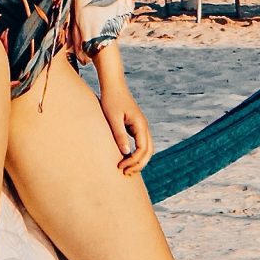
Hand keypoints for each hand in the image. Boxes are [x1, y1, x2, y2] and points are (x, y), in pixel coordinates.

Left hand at [94, 59, 151, 174]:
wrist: (113, 85)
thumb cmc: (111, 100)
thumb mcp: (113, 118)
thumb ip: (119, 135)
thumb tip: (126, 153)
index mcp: (140, 125)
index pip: (143, 149)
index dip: (133, 161)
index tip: (121, 167)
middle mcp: (144, 127)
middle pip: (148, 152)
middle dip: (138, 165)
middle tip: (125, 174)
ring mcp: (141, 127)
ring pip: (146, 149)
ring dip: (139, 161)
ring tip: (126, 171)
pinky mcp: (135, 126)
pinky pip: (140, 144)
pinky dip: (136, 154)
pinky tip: (126, 159)